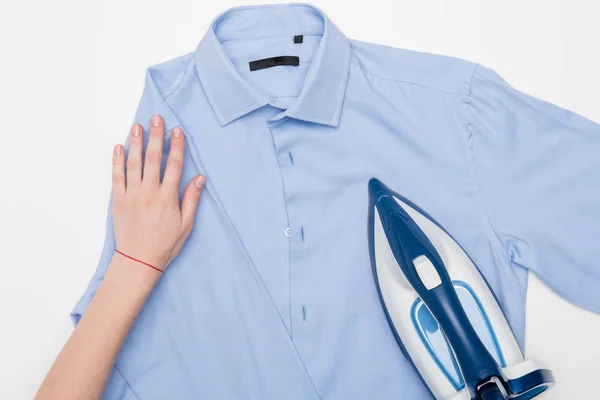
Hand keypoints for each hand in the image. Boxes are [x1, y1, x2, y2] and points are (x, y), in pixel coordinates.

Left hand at [111, 114, 204, 271]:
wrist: (138, 261)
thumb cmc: (165, 244)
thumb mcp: (186, 225)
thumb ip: (192, 199)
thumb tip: (200, 178)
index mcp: (167, 197)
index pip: (174, 165)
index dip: (177, 146)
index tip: (177, 131)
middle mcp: (149, 192)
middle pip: (153, 158)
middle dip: (155, 137)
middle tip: (156, 119)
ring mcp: (132, 195)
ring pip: (134, 163)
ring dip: (136, 143)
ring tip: (137, 126)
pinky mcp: (119, 200)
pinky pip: (117, 177)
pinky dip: (117, 161)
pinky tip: (119, 148)